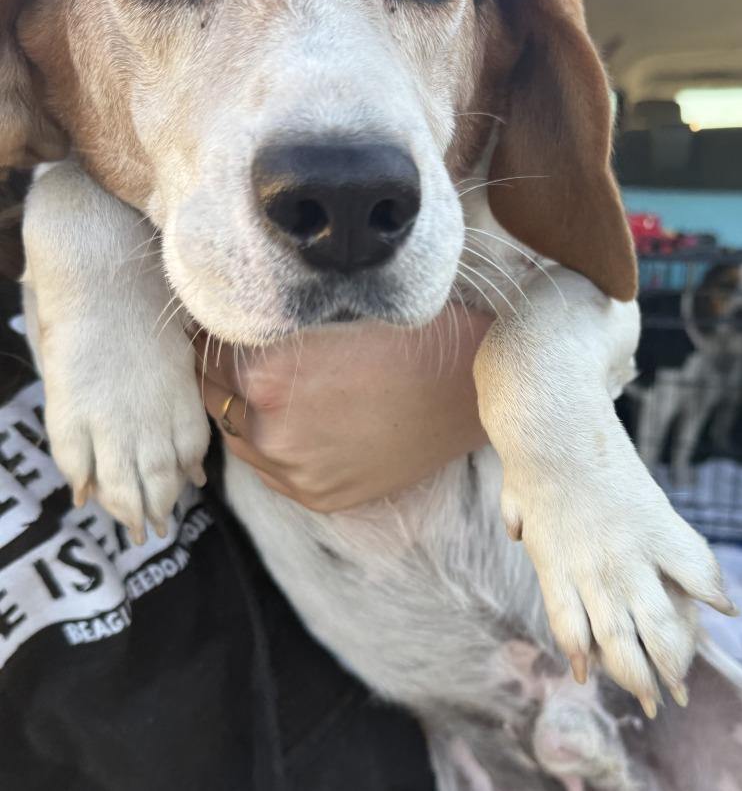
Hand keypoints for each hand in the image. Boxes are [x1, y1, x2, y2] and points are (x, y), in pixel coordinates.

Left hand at [197, 310, 491, 510]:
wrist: (472, 389)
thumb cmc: (414, 335)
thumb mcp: (337, 307)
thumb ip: (277, 315)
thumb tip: (231, 308)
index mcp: (266, 372)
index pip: (206, 344)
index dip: (212, 323)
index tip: (221, 313)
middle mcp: (270, 428)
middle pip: (211, 392)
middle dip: (220, 367)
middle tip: (236, 346)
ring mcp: (294, 470)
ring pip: (235, 433)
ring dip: (240, 407)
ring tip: (266, 383)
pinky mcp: (319, 496)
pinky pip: (269, 468)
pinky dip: (270, 442)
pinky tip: (292, 418)